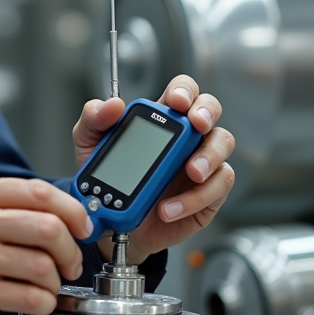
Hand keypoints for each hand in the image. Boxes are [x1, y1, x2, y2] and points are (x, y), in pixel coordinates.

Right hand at [0, 177, 92, 314]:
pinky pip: (30, 297)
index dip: (73, 211)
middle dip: (71, 250)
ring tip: (47, 286)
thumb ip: (4, 206)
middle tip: (70, 263)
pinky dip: (43, 302)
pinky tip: (35, 301)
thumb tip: (59, 214)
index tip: (83, 227)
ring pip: (43, 266)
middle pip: (49, 228)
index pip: (41, 192)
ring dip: (55, 282)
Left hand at [72, 74, 234, 264]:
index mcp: (161, 120)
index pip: (182, 91)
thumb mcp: (90, 145)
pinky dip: (196, 198)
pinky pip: (218, 186)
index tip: (176, 102)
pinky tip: (169, 208)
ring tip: (191, 173)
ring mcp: (201, 163)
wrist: (113, 224)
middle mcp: (186, 137)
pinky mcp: (209, 194)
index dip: (185, 90)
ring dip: (210, 156)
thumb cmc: (110, 179)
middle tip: (196, 124)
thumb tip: (112, 105)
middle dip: (207, 112)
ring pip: (223, 144)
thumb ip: (94, 119)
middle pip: (211, 109)